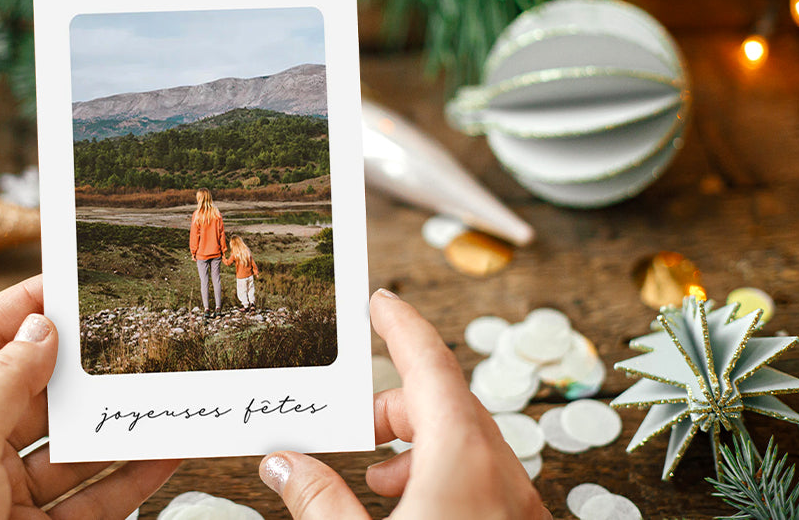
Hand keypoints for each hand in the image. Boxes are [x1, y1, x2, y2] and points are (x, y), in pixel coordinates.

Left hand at [0, 275, 179, 518]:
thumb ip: (0, 383)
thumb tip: (40, 328)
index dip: (22, 308)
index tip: (70, 282)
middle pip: (35, 391)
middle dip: (82, 367)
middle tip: (131, 334)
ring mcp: (7, 494)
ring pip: (74, 447)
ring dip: (116, 422)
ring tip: (161, 389)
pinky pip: (97, 496)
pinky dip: (133, 475)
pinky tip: (165, 450)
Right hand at [257, 289, 548, 518]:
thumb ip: (317, 499)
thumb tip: (282, 461)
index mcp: (465, 457)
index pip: (431, 366)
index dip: (402, 327)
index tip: (380, 301)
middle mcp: (503, 475)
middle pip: (449, 407)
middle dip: (396, 402)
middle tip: (351, 416)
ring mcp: (517, 509)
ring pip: (468, 448)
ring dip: (418, 445)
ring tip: (375, 473)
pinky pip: (480, 483)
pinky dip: (440, 477)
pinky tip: (408, 508)